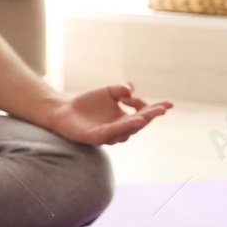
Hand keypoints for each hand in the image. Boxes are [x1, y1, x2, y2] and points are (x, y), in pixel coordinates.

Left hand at [44, 83, 171, 145]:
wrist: (62, 110)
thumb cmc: (87, 102)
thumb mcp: (108, 91)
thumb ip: (120, 89)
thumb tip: (130, 89)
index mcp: (125, 118)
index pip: (144, 113)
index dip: (154, 108)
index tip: (164, 102)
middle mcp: (120, 129)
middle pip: (139, 123)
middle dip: (151, 115)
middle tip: (163, 109)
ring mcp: (109, 135)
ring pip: (126, 130)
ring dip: (136, 122)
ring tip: (146, 115)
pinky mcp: (96, 137)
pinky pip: (111, 133)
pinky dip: (122, 127)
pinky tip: (131, 120)